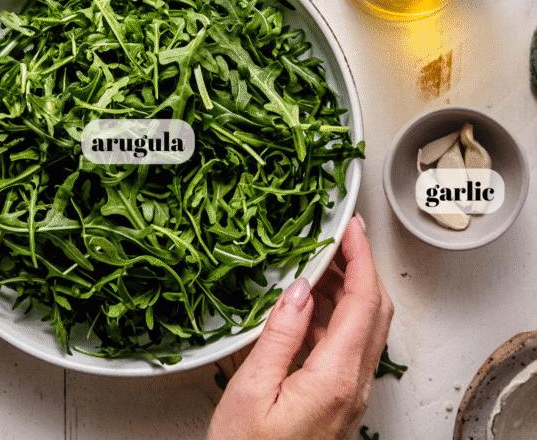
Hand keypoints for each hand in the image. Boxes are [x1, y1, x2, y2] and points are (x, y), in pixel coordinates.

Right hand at [207, 217, 392, 439]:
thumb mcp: (253, 389)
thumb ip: (281, 334)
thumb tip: (300, 288)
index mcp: (336, 377)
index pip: (363, 301)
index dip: (361, 257)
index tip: (352, 226)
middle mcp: (353, 386)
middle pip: (375, 311)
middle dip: (361, 266)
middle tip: (339, 236)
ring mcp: (349, 397)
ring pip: (365, 329)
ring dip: (349, 290)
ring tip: (317, 264)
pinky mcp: (339, 403)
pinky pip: (349, 348)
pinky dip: (336, 316)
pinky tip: (308, 307)